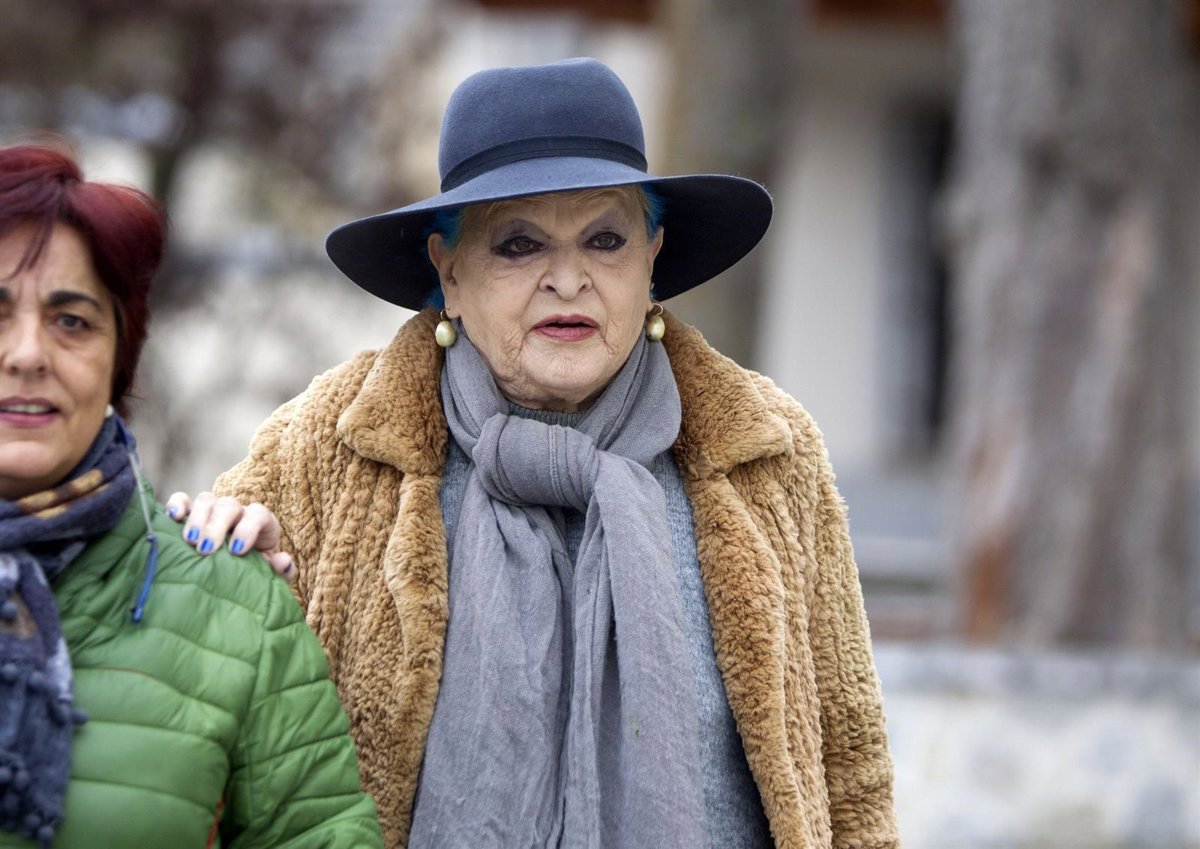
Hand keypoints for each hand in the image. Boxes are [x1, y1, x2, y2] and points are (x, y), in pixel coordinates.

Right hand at [165, 491, 296, 583]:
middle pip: (228, 505)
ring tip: (189, 541)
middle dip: (217, 526)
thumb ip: (282, 571)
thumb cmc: (256, 572)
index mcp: (261, 523)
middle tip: (206, 549)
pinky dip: (177, 504)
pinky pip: (183, 500)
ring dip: (197, 518)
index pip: (257, 514)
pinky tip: (172, 517)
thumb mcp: (272, 575)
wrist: (239, 574)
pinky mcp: (192, 515)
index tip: (237, 551)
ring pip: (206, 500)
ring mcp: (214, 511)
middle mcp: (238, 512)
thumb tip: (282, 561)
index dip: (247, 529)